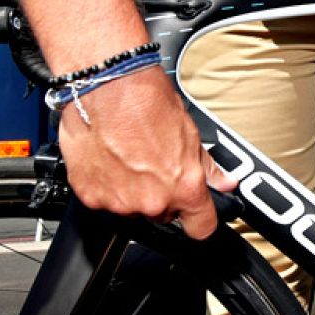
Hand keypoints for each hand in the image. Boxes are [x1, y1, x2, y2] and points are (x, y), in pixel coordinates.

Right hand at [56, 68, 233, 239]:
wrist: (107, 87)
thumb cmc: (146, 102)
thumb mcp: (190, 132)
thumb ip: (207, 167)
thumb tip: (224, 181)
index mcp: (183, 188)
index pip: (201, 228)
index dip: (200, 221)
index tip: (197, 216)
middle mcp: (152, 201)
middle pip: (162, 214)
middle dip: (161, 195)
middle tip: (152, 165)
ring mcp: (119, 202)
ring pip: (130, 207)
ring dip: (130, 190)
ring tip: (127, 157)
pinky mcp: (90, 196)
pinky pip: (102, 199)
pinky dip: (105, 184)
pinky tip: (108, 159)